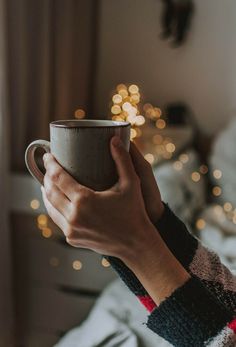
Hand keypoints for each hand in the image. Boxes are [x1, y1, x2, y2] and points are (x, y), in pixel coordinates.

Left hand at [41, 136, 158, 262]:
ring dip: (46, 192)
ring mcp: (71, 229)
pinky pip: (56, 219)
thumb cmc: (134, 212)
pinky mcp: (72, 238)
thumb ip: (122, 160)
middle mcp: (74, 216)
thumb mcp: (131, 183)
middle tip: (48, 165)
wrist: (136, 244)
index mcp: (84, 201)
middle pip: (50, 191)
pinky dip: (53, 207)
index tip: (48, 156)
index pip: (58, 178)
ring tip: (48, 181)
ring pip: (50, 206)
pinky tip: (56, 200)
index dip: (50, 164)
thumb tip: (114, 139)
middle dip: (46, 176)